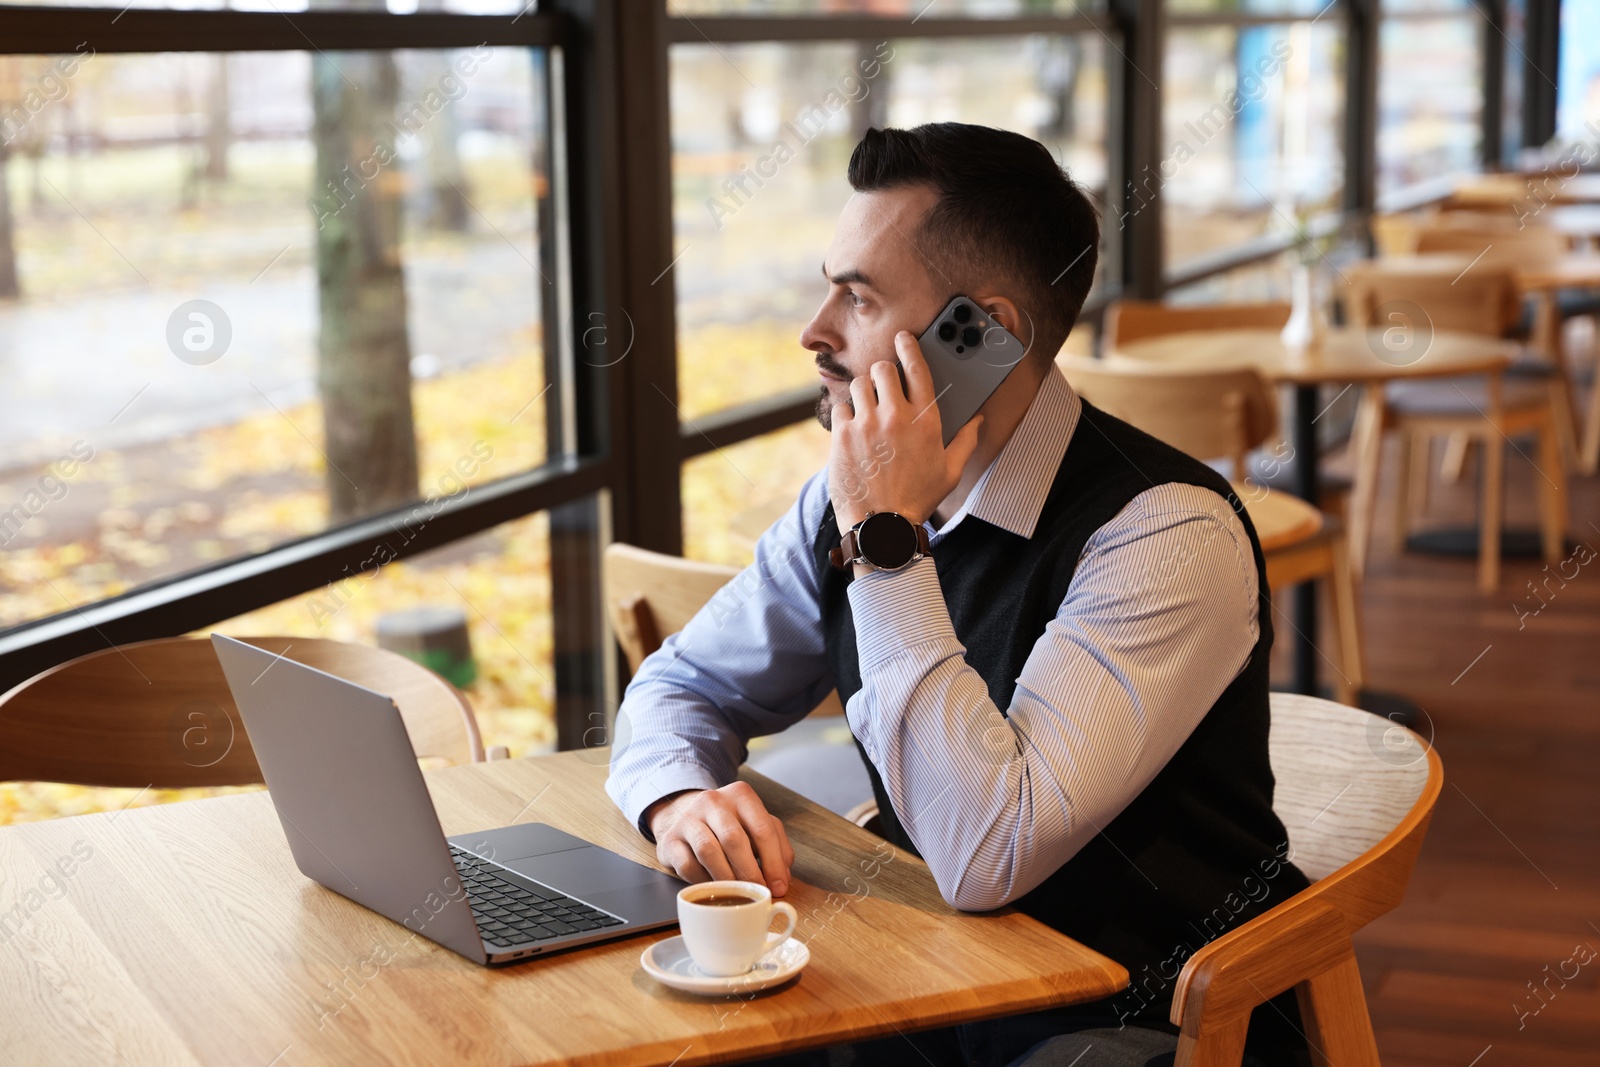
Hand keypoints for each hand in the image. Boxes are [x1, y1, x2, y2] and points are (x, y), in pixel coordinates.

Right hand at [645, 783, 795, 895]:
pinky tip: (713, 886)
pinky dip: (703, 880)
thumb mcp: (758, 827)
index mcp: (741, 795)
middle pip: (734, 839)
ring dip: (726, 878)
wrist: (688, 817)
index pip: (762, 828)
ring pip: (708, 851)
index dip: (773, 862)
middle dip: (749, 872)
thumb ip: (778, 849)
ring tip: (737, 892)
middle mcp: (713, 801)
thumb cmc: (730, 826)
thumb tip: (781, 880)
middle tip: (757, 892)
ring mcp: (688, 818)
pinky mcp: (670, 840)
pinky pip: (688, 865)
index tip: (778, 887)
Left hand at [829, 330, 982, 532]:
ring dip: (863, 392)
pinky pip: (840, 408)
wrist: (882, 526)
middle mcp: (896, 416)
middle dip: (883, 372)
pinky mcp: (842, 437)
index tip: (903, 338)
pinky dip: (846, 414)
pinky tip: (853, 429)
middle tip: (884, 385)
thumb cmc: (917, 500)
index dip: (909, 347)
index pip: (917, 367)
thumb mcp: (950, 472)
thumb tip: (978, 420)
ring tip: (867, 408)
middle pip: (883, 369)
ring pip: (859, 384)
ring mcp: (867, 425)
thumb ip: (966, 441)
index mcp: (925, 421)